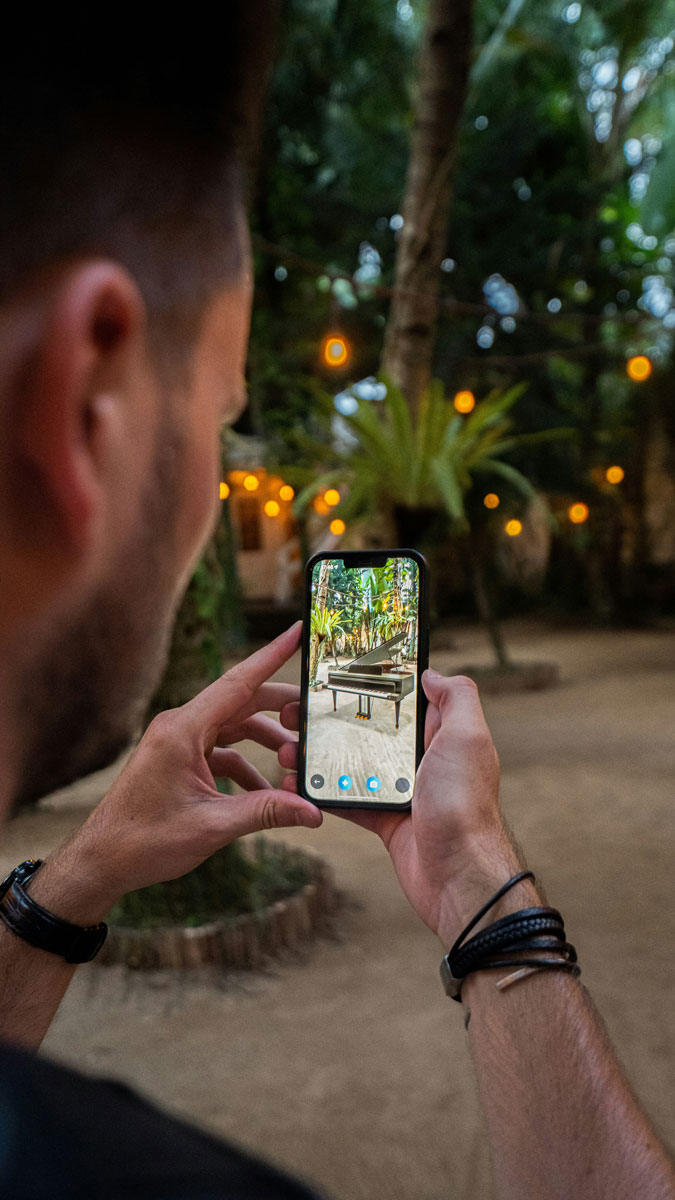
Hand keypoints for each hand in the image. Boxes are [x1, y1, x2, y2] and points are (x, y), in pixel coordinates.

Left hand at [41, 622, 322, 921]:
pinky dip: (246, 765)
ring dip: (265, 740)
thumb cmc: (144, 840)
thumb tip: (312, 812)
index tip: (296, 631)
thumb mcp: (213, 826)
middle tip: (316, 710)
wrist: (102, 861)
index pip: (237, 682)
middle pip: (241, 702)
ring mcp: (178, 743)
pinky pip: (221, 750)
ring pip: (233, 727)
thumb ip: (266, 812)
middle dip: (280, 706)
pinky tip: (265, 791)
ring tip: (295, 759)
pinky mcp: (178, 760)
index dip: (271, 655)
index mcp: (183, 730)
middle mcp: (180, 727)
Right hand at [278, 670, 536, 947]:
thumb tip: (433, 673)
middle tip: (295, 712)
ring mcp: (401, 791)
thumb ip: (456, 698)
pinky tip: (296, 785)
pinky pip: (347, 801)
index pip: (404, 699)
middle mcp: (422, 760)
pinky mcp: (386, 821)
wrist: (459, 876)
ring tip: (286, 749)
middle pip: (369, 730)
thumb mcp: (468, 738)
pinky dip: (321, 795)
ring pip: (352, 764)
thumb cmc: (465, 805)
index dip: (372, 684)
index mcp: (441, 735)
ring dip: (318, 757)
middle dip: (332, 720)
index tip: (337, 672)